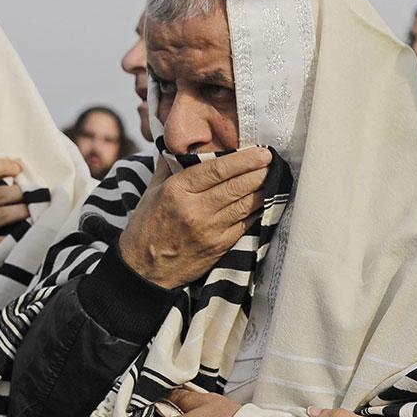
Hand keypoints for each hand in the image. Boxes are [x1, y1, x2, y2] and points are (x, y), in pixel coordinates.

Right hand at [118, 148, 272, 289]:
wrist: (144, 270)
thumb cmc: (147, 227)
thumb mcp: (152, 191)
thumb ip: (170, 166)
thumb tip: (185, 146)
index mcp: (176, 191)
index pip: (216, 169)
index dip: (243, 159)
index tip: (260, 151)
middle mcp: (194, 209)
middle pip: (235, 186)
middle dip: (258, 171)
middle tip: (272, 160)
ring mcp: (209, 230)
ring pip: (244, 204)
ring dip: (262, 189)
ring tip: (272, 176)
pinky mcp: (220, 246)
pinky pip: (245, 223)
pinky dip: (258, 210)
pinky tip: (266, 199)